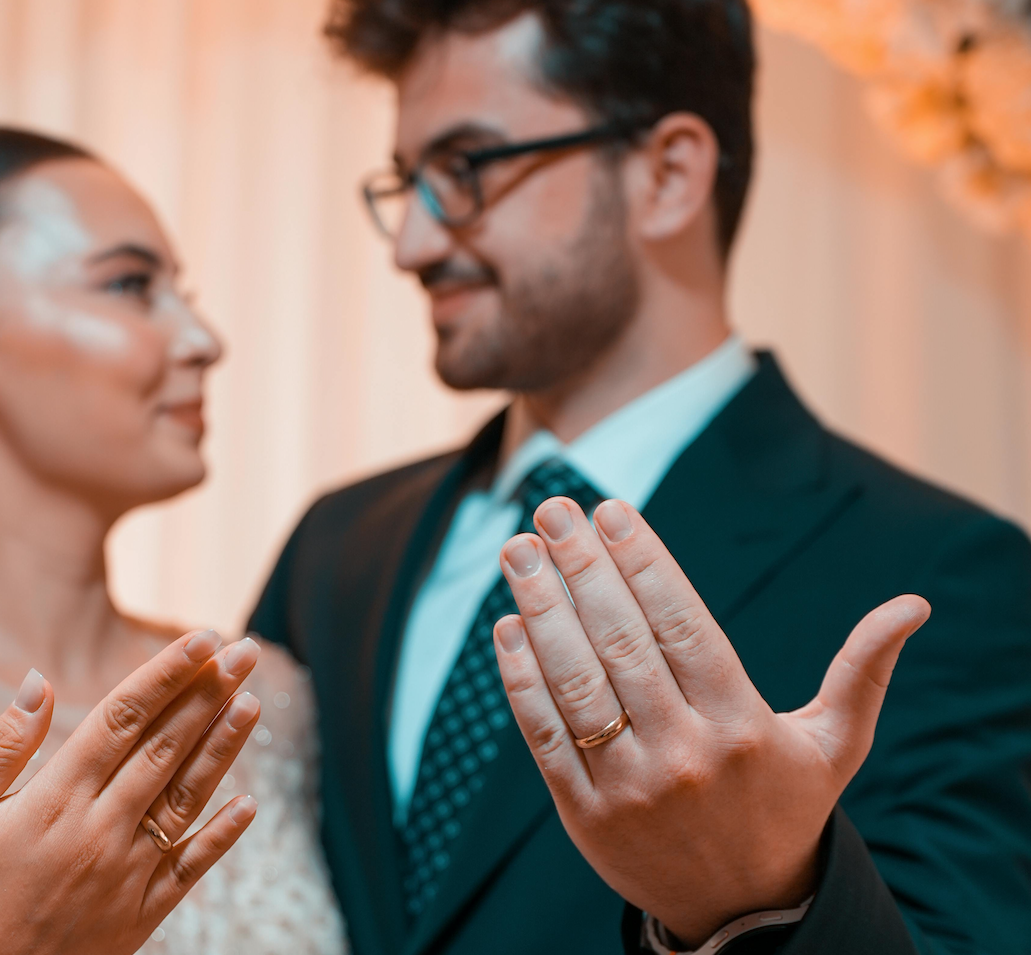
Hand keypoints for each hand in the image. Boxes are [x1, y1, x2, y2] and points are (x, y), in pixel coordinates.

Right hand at [0, 630, 262, 954]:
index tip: (203, 639)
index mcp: (54, 802)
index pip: (124, 717)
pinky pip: (189, 869)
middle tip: (246, 651)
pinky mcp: (136, 919)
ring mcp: (125, 878)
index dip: (168, 674)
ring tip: (253, 704)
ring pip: (187, 798)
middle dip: (210, 694)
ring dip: (224, 747)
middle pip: (167, 747)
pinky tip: (248, 804)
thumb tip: (38, 683)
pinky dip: (222, 836)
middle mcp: (101, 833)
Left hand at [493, 498, 928, 945]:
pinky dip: (521, 680)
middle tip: (552, 508)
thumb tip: (912, 605)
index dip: (644, 563)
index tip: (610, 510)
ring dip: (541, 611)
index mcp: (743, 728)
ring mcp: (629, 787)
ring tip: (519, 552)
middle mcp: (684, 755)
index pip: (684, 626)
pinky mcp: (585, 813)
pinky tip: (508, 627)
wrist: (742, 912)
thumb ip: (863, 672)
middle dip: (582, 569)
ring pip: (575, 683)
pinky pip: (544, 735)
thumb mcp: (834, 745)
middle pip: (623, 643)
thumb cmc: (785, 806)